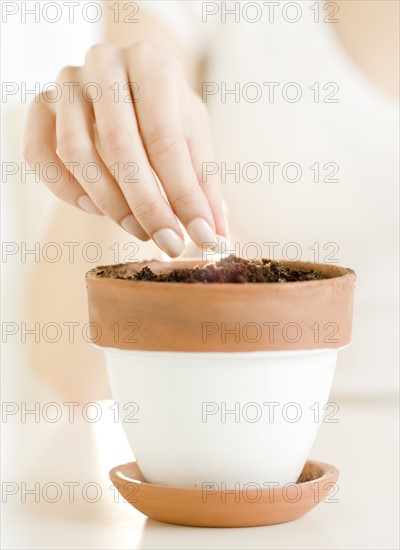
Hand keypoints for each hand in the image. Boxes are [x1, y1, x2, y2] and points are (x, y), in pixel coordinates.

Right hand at [23, 42, 226, 256]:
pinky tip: (95, 208)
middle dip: (149, 208)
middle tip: (170, 245)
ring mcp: (66, 83)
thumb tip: (217, 234)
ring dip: (110, 205)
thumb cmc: (166, 113)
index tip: (203, 238)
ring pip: (77, 154)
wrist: (128, 87)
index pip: (166, 140)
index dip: (185, 196)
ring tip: (139, 230)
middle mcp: (105, 64)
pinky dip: (67, 191)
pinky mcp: (40, 105)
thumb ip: (204, 181)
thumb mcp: (193, 136)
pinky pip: (41, 156)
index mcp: (151, 64)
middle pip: (121, 148)